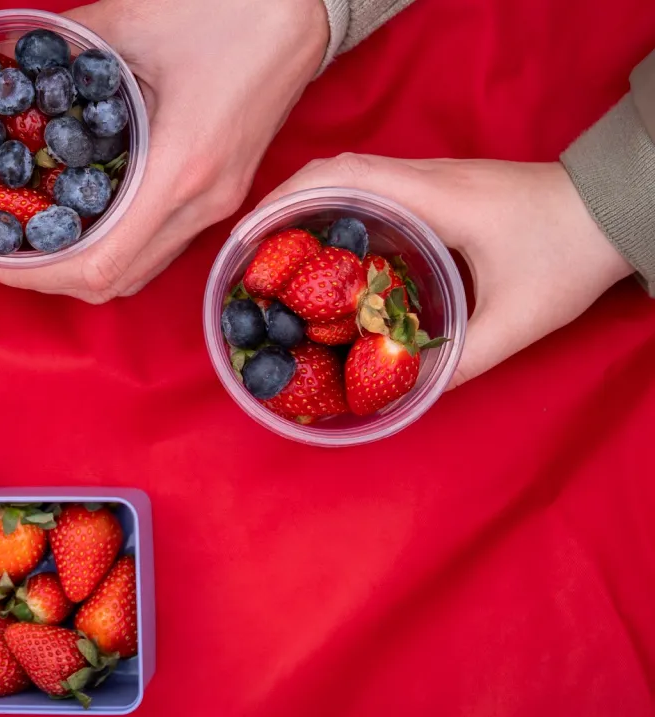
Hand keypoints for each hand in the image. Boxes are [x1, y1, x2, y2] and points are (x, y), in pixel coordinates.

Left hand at [0, 0, 330, 302]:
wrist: (303, 6)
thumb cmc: (228, 7)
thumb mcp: (126, 21)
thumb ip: (54, 51)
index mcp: (180, 170)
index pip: (95, 266)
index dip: (28, 275)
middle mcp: (202, 204)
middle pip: (112, 284)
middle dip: (40, 277)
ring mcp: (218, 206)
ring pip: (137, 271)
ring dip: (75, 267)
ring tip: (21, 236)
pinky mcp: (224, 194)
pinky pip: (156, 245)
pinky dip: (109, 245)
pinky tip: (73, 215)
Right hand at [261, 154, 635, 386]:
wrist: (617, 206)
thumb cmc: (570, 253)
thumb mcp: (519, 319)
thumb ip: (462, 362)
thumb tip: (404, 395)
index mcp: (434, 197)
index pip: (342, 178)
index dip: (285, 202)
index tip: (248, 238)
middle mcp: (425, 178)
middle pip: (331, 172)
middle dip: (281, 207)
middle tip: (251, 255)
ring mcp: (433, 179)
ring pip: (349, 176)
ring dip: (307, 206)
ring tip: (277, 255)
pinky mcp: (442, 188)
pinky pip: (372, 189)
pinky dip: (337, 211)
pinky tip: (330, 252)